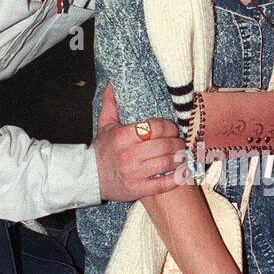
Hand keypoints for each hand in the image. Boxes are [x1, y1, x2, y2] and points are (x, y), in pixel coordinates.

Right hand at [93, 83, 182, 201]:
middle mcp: (129, 154)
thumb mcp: (104, 125)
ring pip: (166, 163)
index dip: (169, 127)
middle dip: (178, 143)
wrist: (90, 178)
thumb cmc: (101, 150)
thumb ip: (110, 104)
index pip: (155, 127)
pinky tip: (183, 172)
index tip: (173, 129)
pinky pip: (163, 184)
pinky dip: (177, 178)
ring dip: (179, 158)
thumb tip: (112, 84)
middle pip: (164, 145)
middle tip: (181, 143)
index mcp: (123, 136)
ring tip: (182, 155)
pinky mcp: (138, 189)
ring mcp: (134, 173)